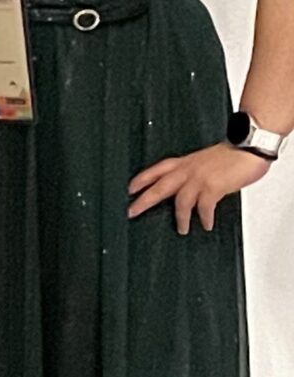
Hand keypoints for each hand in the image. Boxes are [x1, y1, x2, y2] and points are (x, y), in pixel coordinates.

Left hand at [126, 142, 267, 234]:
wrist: (248, 147)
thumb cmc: (231, 154)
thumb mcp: (203, 161)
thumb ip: (192, 173)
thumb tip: (187, 189)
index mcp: (183, 162)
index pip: (155, 170)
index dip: (140, 180)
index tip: (128, 189)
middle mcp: (187, 169)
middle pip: (159, 187)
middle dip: (143, 201)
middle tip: (131, 212)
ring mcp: (199, 178)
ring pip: (180, 201)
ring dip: (180, 218)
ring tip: (181, 229)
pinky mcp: (213, 187)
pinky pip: (204, 207)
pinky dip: (204, 218)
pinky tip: (205, 224)